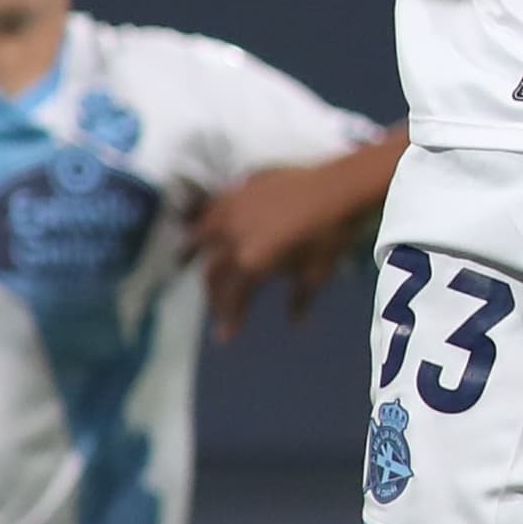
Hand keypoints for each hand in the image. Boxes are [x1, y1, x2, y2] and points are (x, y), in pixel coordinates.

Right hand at [195, 140, 397, 341]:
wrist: (341, 188)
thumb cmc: (332, 235)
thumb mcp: (317, 272)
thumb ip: (300, 299)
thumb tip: (296, 322)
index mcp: (250, 262)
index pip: (232, 296)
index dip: (228, 318)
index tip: (225, 336)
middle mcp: (233, 238)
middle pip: (214, 271)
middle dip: (212, 293)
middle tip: (215, 306)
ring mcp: (234, 210)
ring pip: (203, 234)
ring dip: (191, 250)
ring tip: (181, 260)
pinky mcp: (241, 189)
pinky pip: (215, 206)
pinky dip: (204, 218)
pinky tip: (203, 221)